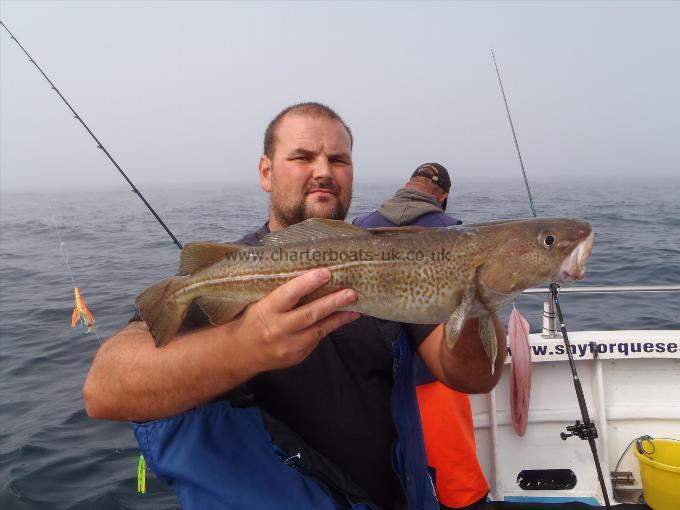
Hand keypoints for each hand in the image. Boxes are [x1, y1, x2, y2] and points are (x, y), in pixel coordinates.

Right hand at [228, 268, 358, 371]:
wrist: (240, 353)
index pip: (288, 294)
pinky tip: (343, 319)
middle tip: (351, 293)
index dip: (307, 283)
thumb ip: (280, 293)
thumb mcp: (259, 303)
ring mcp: (288, 346)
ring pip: (318, 330)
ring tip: (355, 307)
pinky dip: (330, 328)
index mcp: (265, 310)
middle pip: (309, 314)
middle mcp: (277, 329)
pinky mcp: (297, 356)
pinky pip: (316, 340)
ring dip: (339, 318)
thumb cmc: (252, 320)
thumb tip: (309, 274)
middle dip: (332, 303)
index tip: (325, 272)